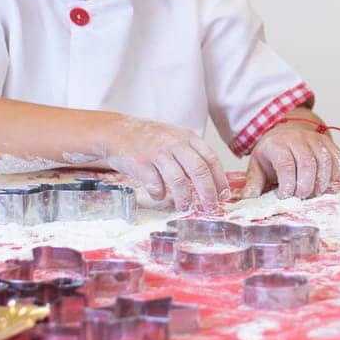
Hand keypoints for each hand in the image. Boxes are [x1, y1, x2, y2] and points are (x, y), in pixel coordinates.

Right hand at [101, 115, 229, 210]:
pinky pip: (155, 185)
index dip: (220, 180)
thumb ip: (191, 155)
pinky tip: (158, 195)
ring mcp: (157, 152)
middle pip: (199, 170)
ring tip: (185, 207)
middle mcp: (175, 143)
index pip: (211, 159)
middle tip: (210, 208)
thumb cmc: (149, 140)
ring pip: (179, 181)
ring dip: (184, 198)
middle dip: (208, 193)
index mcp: (187, 137)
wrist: (116, 132)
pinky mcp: (141, 163)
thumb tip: (211, 183)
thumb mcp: (175, 139)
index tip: (223, 196)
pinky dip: (159, 195)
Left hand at [241, 118, 339, 199]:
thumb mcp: (258, 165)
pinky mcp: (328, 142)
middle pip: (307, 163)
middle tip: (301, 197)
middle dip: (306, 186)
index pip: (285, 164)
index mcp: (276, 144)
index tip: (285, 196)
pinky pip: (337, 158)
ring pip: (324, 161)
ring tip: (313, 192)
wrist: (286, 132)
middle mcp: (297, 138)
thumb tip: (247, 199)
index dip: (288, 184)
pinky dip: (333, 174)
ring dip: (321, 182)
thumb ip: (253, 183)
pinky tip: (324, 182)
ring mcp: (315, 139)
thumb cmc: (272, 153)